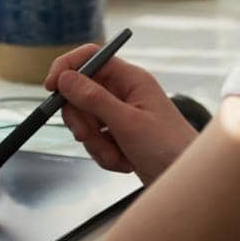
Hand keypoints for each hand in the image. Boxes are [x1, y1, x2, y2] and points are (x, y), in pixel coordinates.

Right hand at [45, 43, 199, 183]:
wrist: (188, 182)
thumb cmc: (170, 148)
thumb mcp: (128, 123)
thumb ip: (94, 99)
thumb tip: (66, 78)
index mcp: (130, 79)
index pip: (91, 57)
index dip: (67, 68)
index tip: (51, 87)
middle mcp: (124, 93)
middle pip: (81, 94)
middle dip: (82, 120)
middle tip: (88, 135)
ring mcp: (121, 115)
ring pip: (85, 121)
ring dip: (96, 144)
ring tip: (119, 156)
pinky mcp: (119, 136)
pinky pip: (95, 140)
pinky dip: (104, 155)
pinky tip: (125, 162)